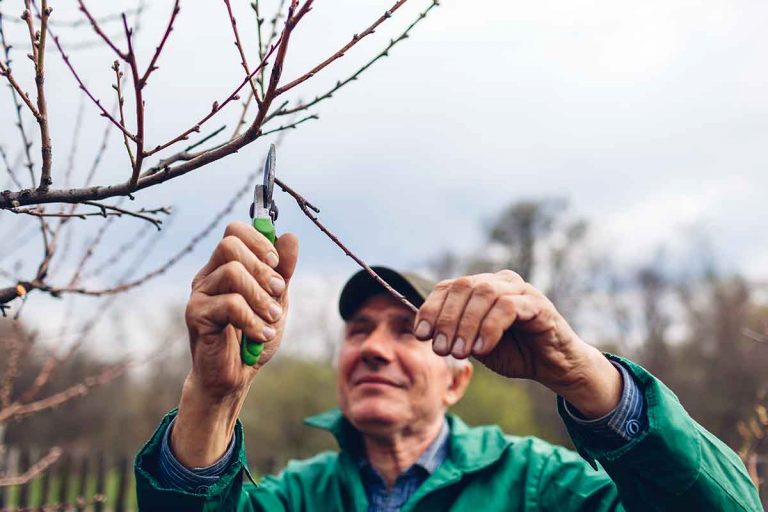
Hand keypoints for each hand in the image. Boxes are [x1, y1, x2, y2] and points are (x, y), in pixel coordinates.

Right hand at [173, 222, 297, 466]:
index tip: (277, 264)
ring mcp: (200, 294)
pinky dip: (253, 319)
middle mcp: (209, 275)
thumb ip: (283, 270)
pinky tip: (261, 335)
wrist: (234, 378)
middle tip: (279, 291)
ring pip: (232, 272)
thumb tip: (290, 236)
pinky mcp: (196, 315)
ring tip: (272, 318)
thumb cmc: (253, 336)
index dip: (260, 241)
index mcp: (225, 266)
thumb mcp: (277, 300)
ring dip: (261, 296)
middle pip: (230, 244)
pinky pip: (229, 304)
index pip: (235, 231)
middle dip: (263, 267)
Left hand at [413, 270, 620, 417]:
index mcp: (481, 287)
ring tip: (460, 352)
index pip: (448, 287)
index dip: (431, 309)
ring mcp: (520, 289)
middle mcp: (499, 281)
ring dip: (466, 325)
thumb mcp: (475, 344)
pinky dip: (489, 328)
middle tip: (441, 349)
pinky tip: (482, 349)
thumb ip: (454, 333)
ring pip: (484, 293)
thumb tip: (425, 331)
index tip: (421, 334)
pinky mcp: (537, 304)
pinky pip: (508, 307)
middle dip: (446, 319)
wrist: (553, 366)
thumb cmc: (513, 352)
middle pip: (463, 287)